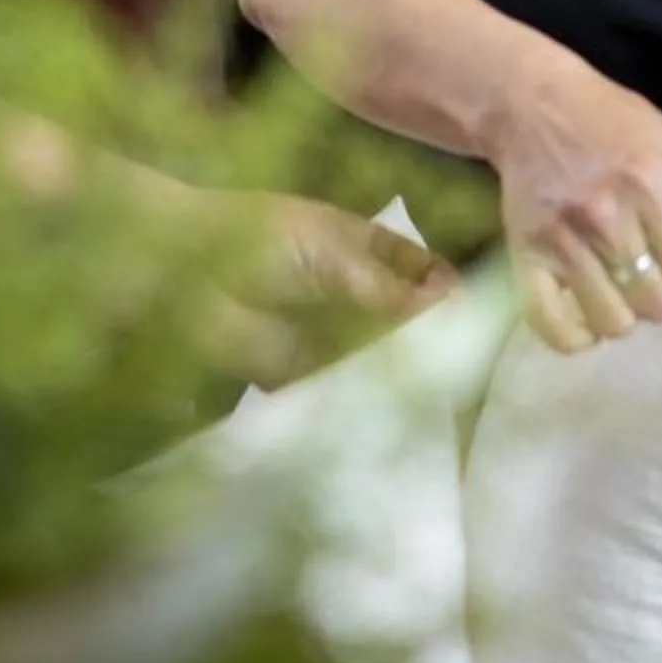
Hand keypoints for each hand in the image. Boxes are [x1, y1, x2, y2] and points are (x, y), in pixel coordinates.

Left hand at [192, 189, 456, 389]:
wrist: (180, 273)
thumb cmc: (256, 240)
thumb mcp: (331, 253)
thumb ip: (387, 289)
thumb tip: (450, 307)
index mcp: (372, 252)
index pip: (429, 276)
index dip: (454, 298)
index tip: (481, 325)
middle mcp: (362, 297)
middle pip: (415, 325)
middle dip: (442, 346)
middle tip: (473, 376)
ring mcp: (338, 339)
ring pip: (389, 363)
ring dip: (413, 381)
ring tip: (448, 404)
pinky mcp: (312, 379)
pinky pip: (352, 395)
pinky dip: (375, 407)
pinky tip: (402, 422)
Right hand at [484, 56, 661, 354]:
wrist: (534, 104)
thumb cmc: (615, 126)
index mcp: (652, 184)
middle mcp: (606, 214)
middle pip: (656, 304)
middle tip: (652, 275)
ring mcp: (563, 237)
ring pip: (612, 322)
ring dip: (623, 314)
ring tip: (620, 289)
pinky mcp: (526, 253)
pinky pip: (553, 326)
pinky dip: (575, 336)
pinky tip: (587, 314)